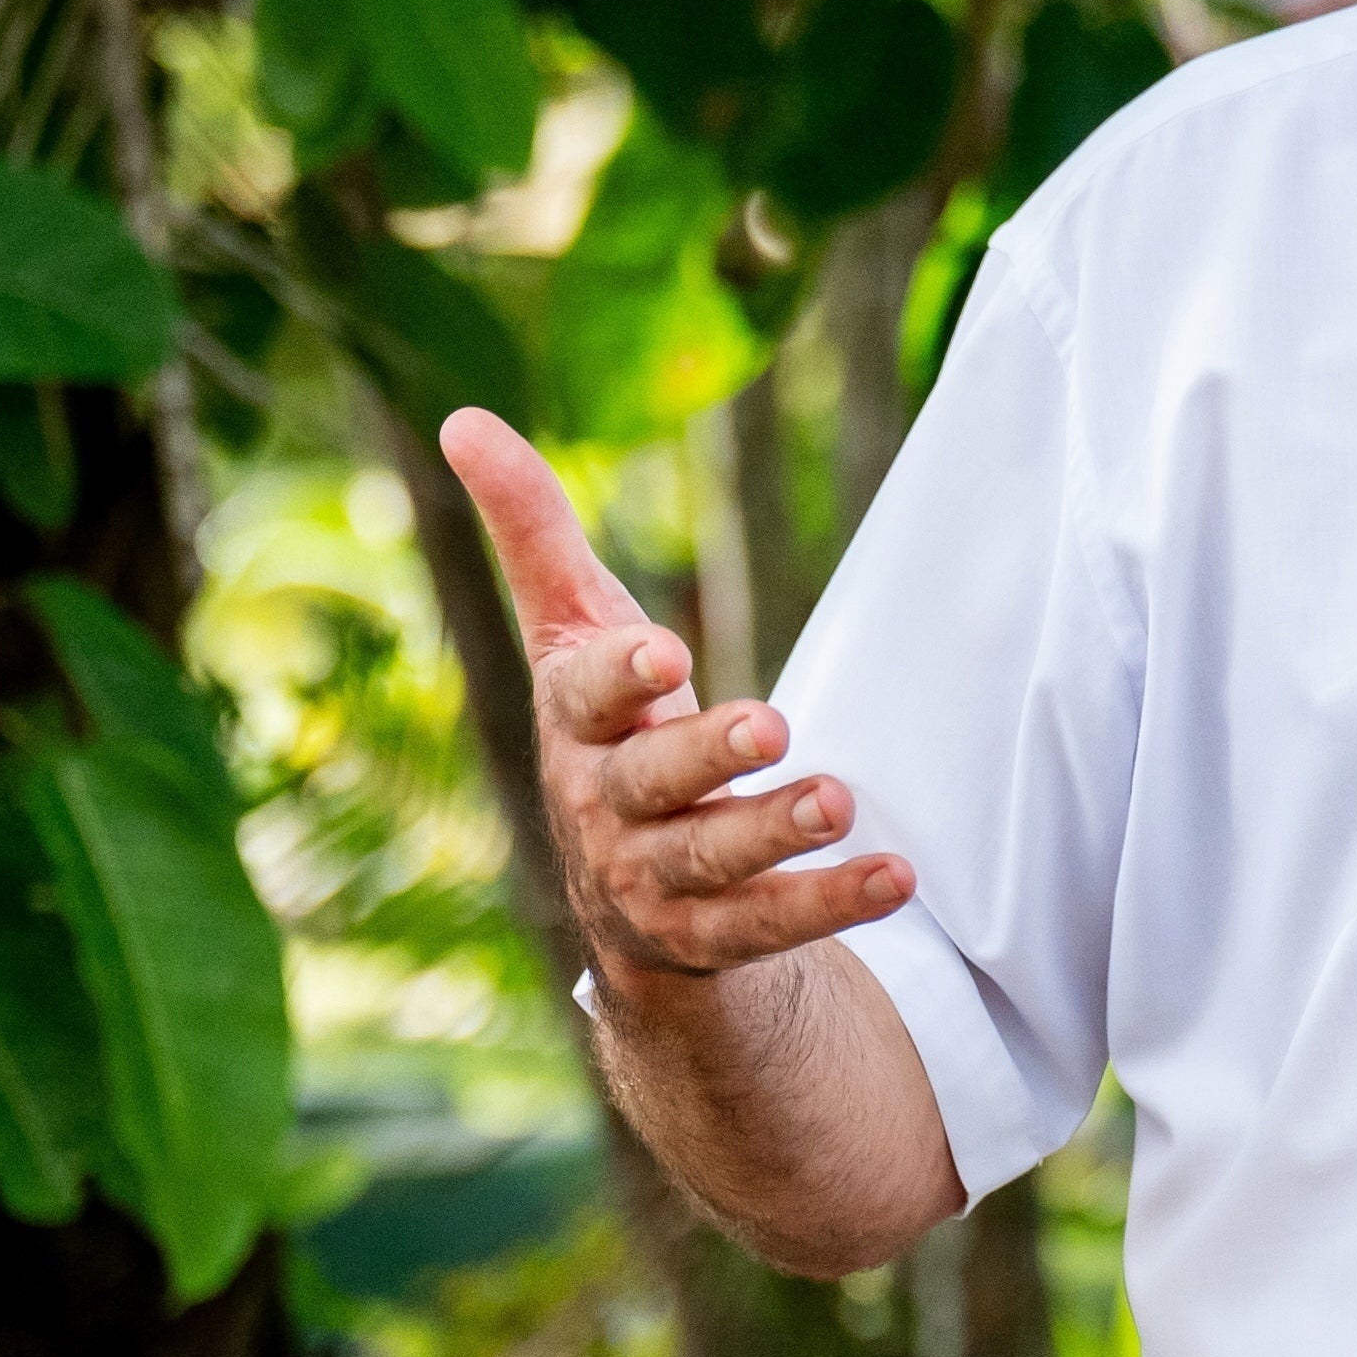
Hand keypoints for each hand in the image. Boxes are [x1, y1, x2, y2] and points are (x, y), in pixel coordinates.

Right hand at [435, 407, 909, 989]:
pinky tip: (897, 874)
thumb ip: (532, 530)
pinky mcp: (708, 938)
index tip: (664, 650)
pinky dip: (831, 903)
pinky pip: (767, 927)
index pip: (585, 693)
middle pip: (650, 782)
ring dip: (774, 832)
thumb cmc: (606, 727)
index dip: (620, 674)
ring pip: (711, 861)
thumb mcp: (572, 628)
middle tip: (774, 727)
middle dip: (706, 755)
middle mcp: (603, 806)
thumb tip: (459, 417)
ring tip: (839, 800)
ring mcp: (652, 881)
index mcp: (575, 724)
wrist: (618, 894)